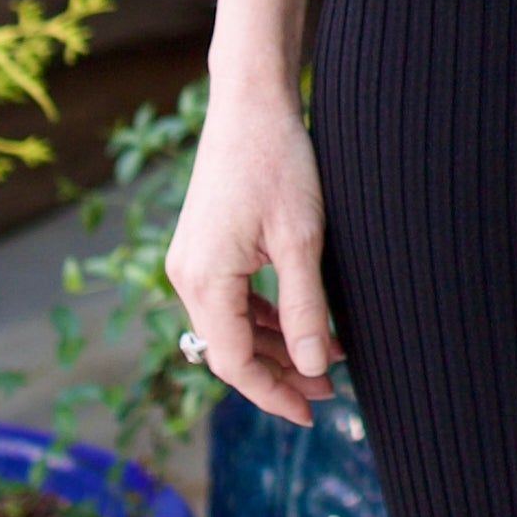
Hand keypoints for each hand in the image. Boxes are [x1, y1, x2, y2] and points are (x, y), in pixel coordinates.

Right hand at [166, 82, 337, 428]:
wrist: (251, 105)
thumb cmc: (278, 163)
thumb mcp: (301, 241)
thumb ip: (305, 308)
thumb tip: (311, 369)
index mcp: (205, 280)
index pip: (234, 363)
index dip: (274, 393)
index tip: (312, 412)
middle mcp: (187, 275)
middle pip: (230, 350)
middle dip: (279, 374)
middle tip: (329, 391)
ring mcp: (192, 261)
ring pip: (231, 326)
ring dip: (276, 347)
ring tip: (325, 360)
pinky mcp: (204, 247)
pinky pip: (230, 300)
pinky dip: (265, 318)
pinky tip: (302, 324)